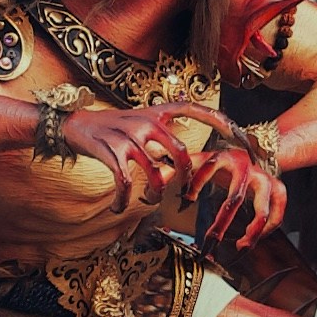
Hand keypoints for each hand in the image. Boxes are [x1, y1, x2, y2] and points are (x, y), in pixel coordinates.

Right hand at [53, 100, 285, 248]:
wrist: (76, 125)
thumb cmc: (115, 128)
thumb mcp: (142, 121)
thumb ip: (165, 133)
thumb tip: (189, 155)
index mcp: (157, 112)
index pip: (193, 109)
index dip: (219, 121)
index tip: (240, 135)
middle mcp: (145, 121)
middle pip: (180, 152)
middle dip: (187, 177)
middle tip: (186, 193)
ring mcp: (128, 137)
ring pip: (155, 172)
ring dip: (156, 194)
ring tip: (152, 200)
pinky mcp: (111, 152)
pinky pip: (125, 182)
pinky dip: (124, 200)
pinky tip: (120, 207)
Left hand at [175, 117, 288, 253]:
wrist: (260, 146)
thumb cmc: (225, 160)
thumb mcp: (202, 159)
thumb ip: (178, 169)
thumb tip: (155, 179)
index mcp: (225, 158)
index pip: (210, 165)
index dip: (197, 181)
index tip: (187, 197)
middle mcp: (247, 168)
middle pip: (234, 199)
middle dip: (222, 224)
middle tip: (210, 242)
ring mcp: (264, 179)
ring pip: (262, 209)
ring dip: (252, 231)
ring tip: (240, 246)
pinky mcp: (277, 188)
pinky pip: (278, 211)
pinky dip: (268, 228)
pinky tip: (255, 238)